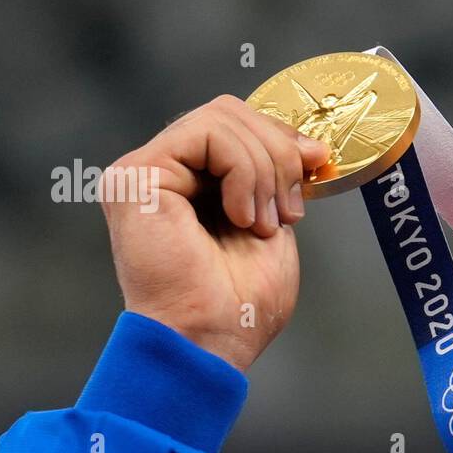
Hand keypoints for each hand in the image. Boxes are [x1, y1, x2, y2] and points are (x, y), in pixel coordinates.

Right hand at [98, 95, 330, 371]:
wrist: (211, 341)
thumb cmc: (239, 305)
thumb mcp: (272, 225)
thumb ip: (278, 179)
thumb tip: (310, 145)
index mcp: (191, 183)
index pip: (237, 125)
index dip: (282, 138)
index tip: (316, 167)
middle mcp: (162, 172)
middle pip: (230, 112)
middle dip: (278, 153)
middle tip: (288, 210)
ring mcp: (143, 172)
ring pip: (222, 117)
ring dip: (264, 170)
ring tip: (262, 224)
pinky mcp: (136, 176)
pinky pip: (206, 133)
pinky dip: (243, 171)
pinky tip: (240, 217)